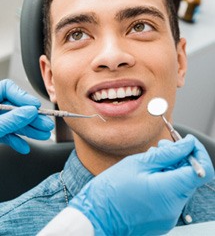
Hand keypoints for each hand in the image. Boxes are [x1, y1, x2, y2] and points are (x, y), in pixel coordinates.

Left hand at [0, 79, 53, 153]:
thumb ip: (11, 119)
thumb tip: (30, 111)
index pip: (8, 88)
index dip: (23, 96)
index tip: (35, 106)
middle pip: (15, 108)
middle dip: (32, 118)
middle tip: (46, 124)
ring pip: (13, 122)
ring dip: (29, 130)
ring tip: (43, 135)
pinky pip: (6, 134)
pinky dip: (15, 140)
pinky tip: (24, 146)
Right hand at [69, 135, 213, 235]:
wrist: (96, 217)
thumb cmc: (111, 190)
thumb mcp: (138, 163)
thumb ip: (168, 153)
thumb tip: (187, 144)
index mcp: (169, 192)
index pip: (202, 170)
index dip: (197, 152)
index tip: (186, 141)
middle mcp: (174, 208)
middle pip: (191, 176)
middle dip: (180, 157)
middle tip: (162, 146)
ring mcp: (169, 216)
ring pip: (181, 184)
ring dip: (171, 168)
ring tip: (151, 159)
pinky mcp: (162, 219)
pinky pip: (172, 195)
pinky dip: (165, 180)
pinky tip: (149, 173)